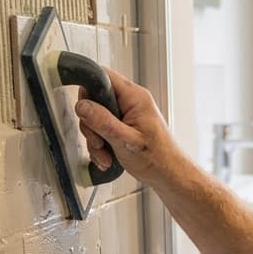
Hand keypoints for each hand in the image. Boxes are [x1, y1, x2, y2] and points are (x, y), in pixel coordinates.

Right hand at [75, 68, 186, 187]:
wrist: (170, 176)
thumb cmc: (158, 160)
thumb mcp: (126, 141)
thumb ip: (103, 122)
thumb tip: (82, 105)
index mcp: (135, 97)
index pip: (102, 76)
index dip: (88, 90)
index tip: (85, 112)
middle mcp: (130, 102)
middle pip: (95, 100)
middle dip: (91, 125)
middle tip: (99, 142)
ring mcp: (126, 115)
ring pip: (96, 118)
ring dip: (96, 140)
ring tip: (106, 155)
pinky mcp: (123, 127)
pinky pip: (102, 130)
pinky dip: (101, 146)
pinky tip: (108, 158)